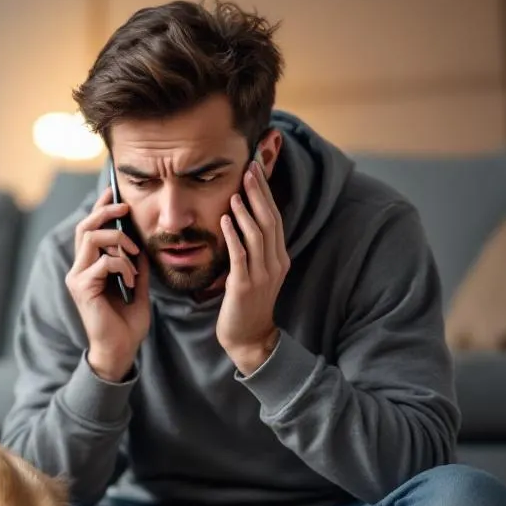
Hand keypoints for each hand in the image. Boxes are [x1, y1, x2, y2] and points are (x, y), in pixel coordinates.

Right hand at [65, 187, 151, 381]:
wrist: (120, 349)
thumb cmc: (126, 322)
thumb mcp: (137, 286)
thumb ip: (137, 265)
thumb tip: (142, 243)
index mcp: (88, 267)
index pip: (88, 229)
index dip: (99, 208)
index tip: (113, 192)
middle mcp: (78, 269)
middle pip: (85, 227)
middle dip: (106, 213)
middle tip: (126, 209)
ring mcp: (78, 278)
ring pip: (92, 239)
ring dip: (119, 241)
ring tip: (135, 256)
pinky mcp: (83, 288)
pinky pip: (104, 262)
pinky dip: (123, 266)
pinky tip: (131, 282)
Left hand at [218, 160, 287, 375]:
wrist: (249, 337)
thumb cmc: (247, 304)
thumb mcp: (256, 273)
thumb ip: (253, 250)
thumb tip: (241, 222)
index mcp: (280, 258)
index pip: (275, 218)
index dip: (266, 194)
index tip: (256, 171)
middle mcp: (275, 263)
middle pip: (270, 221)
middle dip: (259, 194)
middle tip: (250, 169)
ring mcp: (262, 275)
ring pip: (257, 235)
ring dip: (246, 211)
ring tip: (237, 190)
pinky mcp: (244, 286)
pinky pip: (240, 255)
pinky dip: (233, 235)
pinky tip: (225, 219)